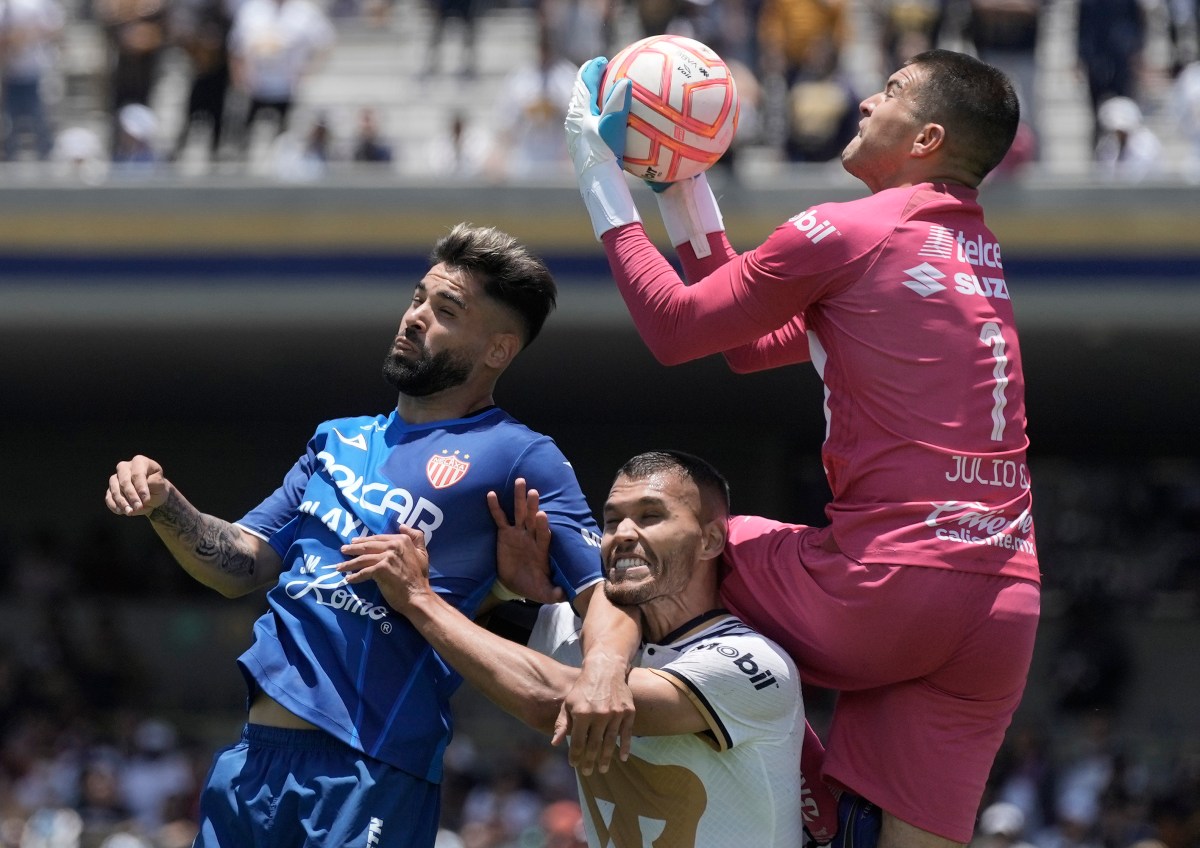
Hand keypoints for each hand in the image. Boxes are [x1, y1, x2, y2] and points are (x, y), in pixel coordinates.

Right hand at [106, 455, 170, 516]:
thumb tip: (142, 492)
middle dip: (131, 496)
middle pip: (124, 482)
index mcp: (139, 461)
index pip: (137, 474)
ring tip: (130, 512)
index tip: (146, 500)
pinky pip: (109, 497)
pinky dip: (114, 505)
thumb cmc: (157, 487)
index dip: (141, 488)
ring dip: (122, 503)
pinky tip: (122, 511)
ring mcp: (116, 478)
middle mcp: (124, 467)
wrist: (152, 494)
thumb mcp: (161, 484)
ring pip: (115, 490)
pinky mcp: (110, 489)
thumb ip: (154, 484)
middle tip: (138, 507)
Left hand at [338, 528, 430, 612]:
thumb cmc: (420, 577)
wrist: (418, 595)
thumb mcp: (423, 553)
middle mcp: (393, 546)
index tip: (355, 542)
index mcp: (402, 540)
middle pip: (368, 546)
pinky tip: (348, 579)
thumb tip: (402, 526)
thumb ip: (416, 537)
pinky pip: (364, 572)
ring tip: (340, 566)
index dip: (365, 540)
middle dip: (353, 548)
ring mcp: (386, 557)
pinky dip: (355, 576)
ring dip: (349, 563)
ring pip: (363, 559)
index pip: (379, 538)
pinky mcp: (380, 570)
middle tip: (343, 550)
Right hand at [487, 478, 563, 603]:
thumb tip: (563, 595)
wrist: (516, 583)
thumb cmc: (532, 584)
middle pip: (533, 518)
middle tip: (533, 491)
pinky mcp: (504, 533)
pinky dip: (496, 507)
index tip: (543, 515)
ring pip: (519, 513)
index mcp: (541, 548)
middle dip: (533, 505)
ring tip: (519, 482)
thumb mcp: (543, 592)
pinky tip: (491, 494)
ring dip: (519, 498)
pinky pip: (500, 518)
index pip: (544, 534)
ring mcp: (518, 533)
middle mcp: (531, 537)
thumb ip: (553, 593)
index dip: (543, 525)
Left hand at [553, 651, 635, 774]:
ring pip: (610, 742)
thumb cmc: (583, 688)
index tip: (574, 765)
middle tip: (587, 772)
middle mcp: (599, 714)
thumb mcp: (568, 703)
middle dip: (590, 761)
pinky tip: (623, 758)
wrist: (605, 670)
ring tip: (602, 769)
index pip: (578, 742)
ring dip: (606, 758)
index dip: (575, 755)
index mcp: (582, 713)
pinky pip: (627, 734)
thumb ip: (562, 723)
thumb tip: (555, 744)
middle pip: (594, 745)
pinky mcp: (628, 712)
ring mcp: (615, 713)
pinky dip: (625, 747)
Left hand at [565, 56, 629, 172]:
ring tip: (601, 91)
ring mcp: (575, 134)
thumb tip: (625, 81)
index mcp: (580, 112)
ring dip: (590, 96)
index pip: (584, 82)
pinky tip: (605, 121)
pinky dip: (594, 113)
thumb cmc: (605, 154)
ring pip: (580, 108)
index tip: (603, 61)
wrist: (596, 183)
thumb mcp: (613, 127)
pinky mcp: (579, 146)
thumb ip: (618, 103)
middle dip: (589, 79)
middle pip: (579, 93)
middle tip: (600, 70)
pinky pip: (585, 122)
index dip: (593, 68)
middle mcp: (574, 121)